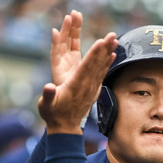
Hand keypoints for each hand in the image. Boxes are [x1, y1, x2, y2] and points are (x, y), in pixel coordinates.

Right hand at [38, 10, 117, 133]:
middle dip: (104, 48)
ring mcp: (91, 87)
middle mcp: (86, 85)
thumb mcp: (46, 105)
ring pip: (102, 66)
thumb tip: (49, 87)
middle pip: (97, 63)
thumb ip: (48, 95)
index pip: (86, 66)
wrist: (65, 128)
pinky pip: (102, 73)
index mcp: (75, 86)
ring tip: (115, 39)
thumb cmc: (53, 114)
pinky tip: (113, 54)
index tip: (100, 42)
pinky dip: (107, 62)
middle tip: (113, 34)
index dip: (93, 54)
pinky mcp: (93, 89)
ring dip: (108, 52)